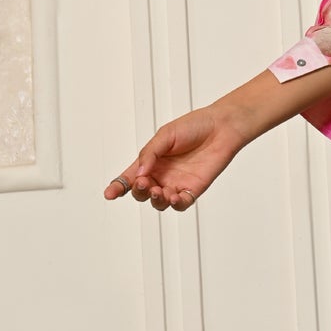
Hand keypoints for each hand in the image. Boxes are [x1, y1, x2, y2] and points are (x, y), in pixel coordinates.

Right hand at [104, 105, 246, 211]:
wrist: (221, 127)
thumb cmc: (194, 126)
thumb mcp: (165, 135)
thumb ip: (150, 154)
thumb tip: (139, 173)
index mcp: (150, 161)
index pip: (129, 177)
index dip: (117, 186)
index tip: (109, 194)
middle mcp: (161, 174)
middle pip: (141, 192)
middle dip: (138, 191)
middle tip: (143, 182)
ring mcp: (176, 183)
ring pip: (159, 202)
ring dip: (155, 199)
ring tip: (159, 190)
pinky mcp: (193, 189)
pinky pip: (180, 204)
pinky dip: (174, 204)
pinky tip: (173, 197)